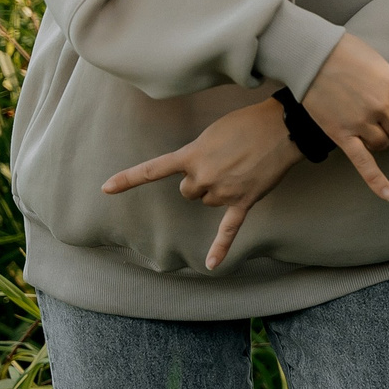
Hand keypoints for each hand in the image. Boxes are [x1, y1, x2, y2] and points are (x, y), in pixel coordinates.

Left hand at [101, 98, 302, 270]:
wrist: (283, 128)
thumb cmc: (248, 122)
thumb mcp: (212, 131)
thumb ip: (199, 152)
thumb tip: (200, 169)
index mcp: (191, 156)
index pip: (152, 170)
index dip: (128, 180)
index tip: (105, 189)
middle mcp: (203, 177)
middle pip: (189, 191)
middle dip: (201, 181)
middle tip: (223, 160)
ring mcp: (223, 191)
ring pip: (210, 202)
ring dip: (220, 191)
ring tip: (242, 168)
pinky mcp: (243, 201)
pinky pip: (229, 229)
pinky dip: (220, 248)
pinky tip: (212, 265)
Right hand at [302, 33, 388, 186]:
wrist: (311, 54)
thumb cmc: (346, 52)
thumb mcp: (380, 63)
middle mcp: (384, 107)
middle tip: (371, 106)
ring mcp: (362, 122)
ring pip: (382, 145)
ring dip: (376, 138)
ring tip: (356, 116)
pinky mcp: (341, 133)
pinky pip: (363, 163)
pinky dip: (376, 181)